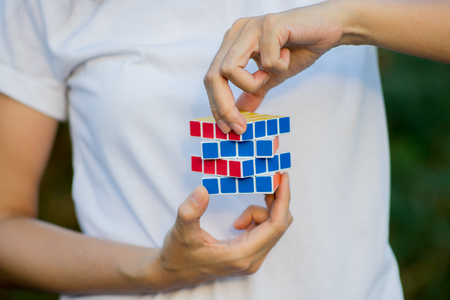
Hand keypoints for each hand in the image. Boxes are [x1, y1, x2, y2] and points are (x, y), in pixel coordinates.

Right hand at [155, 173, 291, 290]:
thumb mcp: (180, 232)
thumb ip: (190, 212)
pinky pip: (265, 231)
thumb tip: (202, 190)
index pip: (275, 225)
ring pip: (272, 227)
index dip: (283, 199)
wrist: (172, 273)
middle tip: (266, 180)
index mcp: (241, 255)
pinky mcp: (249, 254)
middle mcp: (252, 259)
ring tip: (237, 217)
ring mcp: (252, 258)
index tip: (283, 177)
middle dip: (276, 200)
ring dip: (262, 211)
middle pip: (279, 224)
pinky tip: (240, 221)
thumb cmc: (177, 255)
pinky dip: (257, 218)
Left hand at [204, 0, 344, 133]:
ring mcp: (250, 27)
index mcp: (232, 42)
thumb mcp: (271, 77)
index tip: (227, 128)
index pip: (212, 78)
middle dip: (225, 107)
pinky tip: (287, 56)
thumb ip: (254, 92)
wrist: (330, 28)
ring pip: (229, 69)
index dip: (216, 106)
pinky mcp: (269, 25)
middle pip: (213, 76)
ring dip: (252, 83)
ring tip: (271, 75)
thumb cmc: (300, 48)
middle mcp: (236, 32)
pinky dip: (279, 67)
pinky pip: (265, 61)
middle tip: (240, 127)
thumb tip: (239, 113)